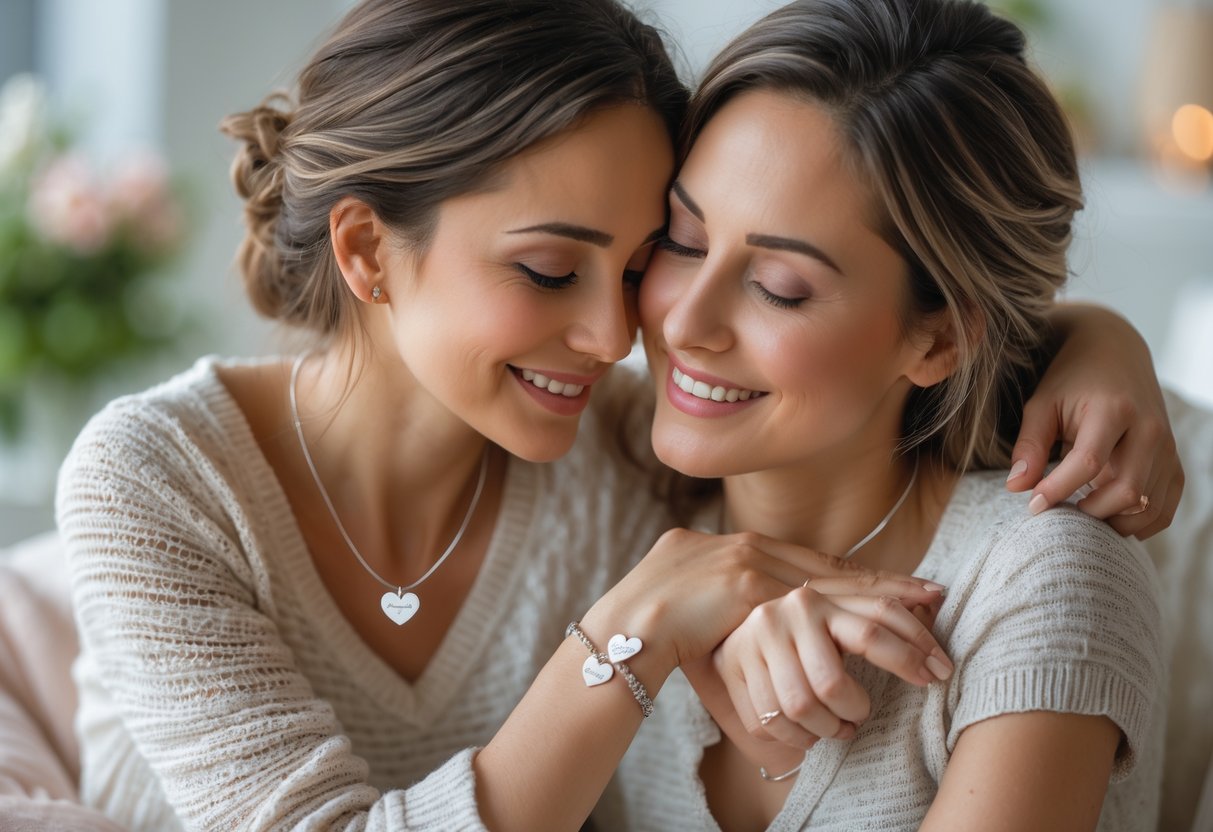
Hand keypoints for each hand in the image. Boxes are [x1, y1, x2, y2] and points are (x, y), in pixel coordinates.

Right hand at [583, 529, 946, 676]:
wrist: (623, 622)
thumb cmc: (646, 617)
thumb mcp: (688, 596)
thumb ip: (719, 592)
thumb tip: (738, 610)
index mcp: (733, 546)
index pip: (808, 563)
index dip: (851, 575)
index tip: (888, 583)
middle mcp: (747, 546)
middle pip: (829, 569)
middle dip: (882, 584)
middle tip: (929, 592)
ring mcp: (748, 563)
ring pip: (831, 585)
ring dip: (882, 601)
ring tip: (925, 609)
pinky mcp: (746, 586)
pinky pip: (812, 604)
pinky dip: (852, 614)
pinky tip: (886, 622)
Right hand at [706, 583, 948, 757]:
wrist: (700, 608)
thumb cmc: (784, 620)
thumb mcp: (827, 607)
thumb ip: (870, 607)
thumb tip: (935, 594)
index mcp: (813, 595)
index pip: (877, 622)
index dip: (913, 650)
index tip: (940, 673)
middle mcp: (781, 613)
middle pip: (833, 684)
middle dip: (854, 708)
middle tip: (861, 716)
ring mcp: (753, 642)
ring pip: (803, 708)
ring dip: (826, 728)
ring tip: (836, 726)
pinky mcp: (731, 667)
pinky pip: (772, 721)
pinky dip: (797, 737)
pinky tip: (808, 734)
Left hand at [1007, 303, 1182, 538]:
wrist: (1116, 353)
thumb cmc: (1072, 380)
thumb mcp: (1042, 404)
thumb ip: (1030, 445)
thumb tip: (1016, 487)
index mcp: (1114, 409)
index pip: (1088, 463)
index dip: (1058, 490)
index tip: (1034, 505)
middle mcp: (1150, 429)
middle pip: (1126, 491)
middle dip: (1089, 512)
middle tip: (1060, 511)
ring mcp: (1168, 448)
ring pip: (1148, 506)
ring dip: (1112, 521)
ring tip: (1081, 510)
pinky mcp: (1174, 463)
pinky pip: (1163, 509)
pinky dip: (1137, 523)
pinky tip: (1107, 515)